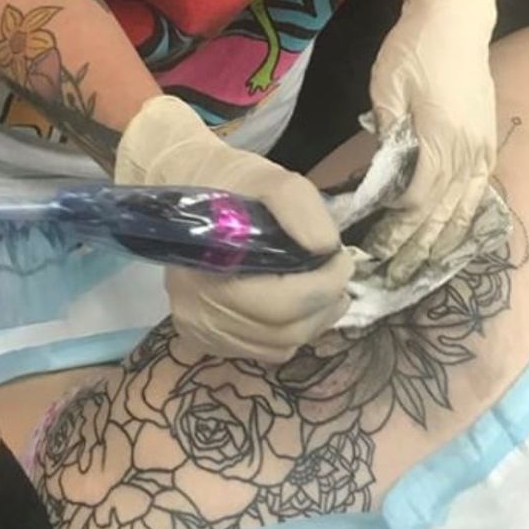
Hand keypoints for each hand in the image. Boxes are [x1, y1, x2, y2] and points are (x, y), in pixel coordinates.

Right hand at [116, 96, 352, 363]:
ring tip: (327, 292)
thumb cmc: (228, 181)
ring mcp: (198, 331)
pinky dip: (289, 333)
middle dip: (324, 305)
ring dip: (312, 322)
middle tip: (340, 275)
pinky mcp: (204, 339)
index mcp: (206, 270)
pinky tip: (297, 305)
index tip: (343, 258)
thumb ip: (298, 208)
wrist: (184, 189)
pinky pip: (261, 351)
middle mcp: (196, 311)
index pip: (280, 303)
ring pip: (275, 347)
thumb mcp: (268, 177)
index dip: (324, 285)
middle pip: (281, 331)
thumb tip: (327, 249)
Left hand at [368, 0, 496, 284]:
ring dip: (442, 244)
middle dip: (416, 250)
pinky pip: (480, 194)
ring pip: (464, 210)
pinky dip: (467, 221)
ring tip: (422, 272)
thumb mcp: (388, 87)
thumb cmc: (415, 48)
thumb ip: (388, 136)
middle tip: (392, 280)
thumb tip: (382, 180)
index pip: (417, 202)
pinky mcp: (487, 143)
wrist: (457, 17)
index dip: (395, 231)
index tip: (371, 250)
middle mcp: (468, 152)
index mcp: (440, 139)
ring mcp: (482, 149)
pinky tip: (455, 239)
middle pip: (441, 215)